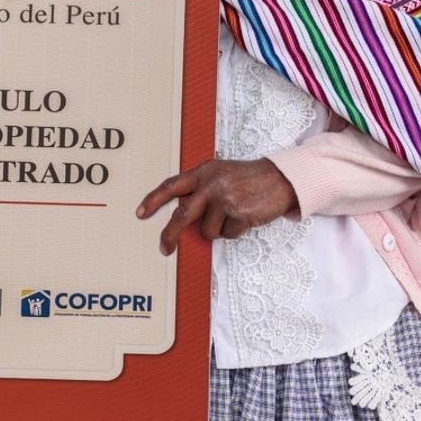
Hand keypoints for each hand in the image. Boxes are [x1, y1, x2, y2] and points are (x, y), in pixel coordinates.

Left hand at [136, 158, 299, 255]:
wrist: (280, 178)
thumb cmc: (247, 178)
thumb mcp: (220, 173)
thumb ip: (200, 189)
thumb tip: (182, 218)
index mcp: (203, 172)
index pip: (171, 186)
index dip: (153, 200)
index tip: (140, 213)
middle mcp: (211, 184)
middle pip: (182, 215)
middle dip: (170, 235)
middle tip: (165, 248)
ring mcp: (225, 199)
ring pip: (207, 231)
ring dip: (217, 230)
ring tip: (232, 215)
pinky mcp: (239, 214)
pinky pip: (227, 235)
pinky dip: (234, 232)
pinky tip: (244, 217)